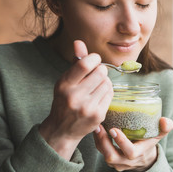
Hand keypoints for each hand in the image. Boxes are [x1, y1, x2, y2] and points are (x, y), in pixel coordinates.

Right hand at [39, 40, 113, 159]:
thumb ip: (76, 62)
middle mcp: (75, 96)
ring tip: (95, 87)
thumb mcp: (65, 81)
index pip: (85, 64)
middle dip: (101, 70)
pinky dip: (107, 92)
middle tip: (96, 74)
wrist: (62, 130)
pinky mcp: (98, 115)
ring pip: (108, 83)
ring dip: (105, 82)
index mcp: (64, 85)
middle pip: (101, 72)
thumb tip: (79, 42)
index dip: (94, 58)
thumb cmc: (65, 100)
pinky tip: (98, 96)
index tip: (94, 60)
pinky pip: (110, 94)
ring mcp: (87, 107)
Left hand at [94, 117, 172, 171]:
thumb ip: (165, 127)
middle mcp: (126, 161)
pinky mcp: (110, 160)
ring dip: (99, 141)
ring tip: (96, 126)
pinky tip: (96, 129)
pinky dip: (98, 141)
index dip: (121, 142)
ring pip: (104, 154)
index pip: (129, 152)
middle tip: (100, 127)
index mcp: (139, 154)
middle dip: (104, 142)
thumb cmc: (150, 141)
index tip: (114, 129)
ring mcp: (117, 162)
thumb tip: (165, 121)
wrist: (144, 158)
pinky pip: (101, 152)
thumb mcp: (159, 134)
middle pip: (112, 156)